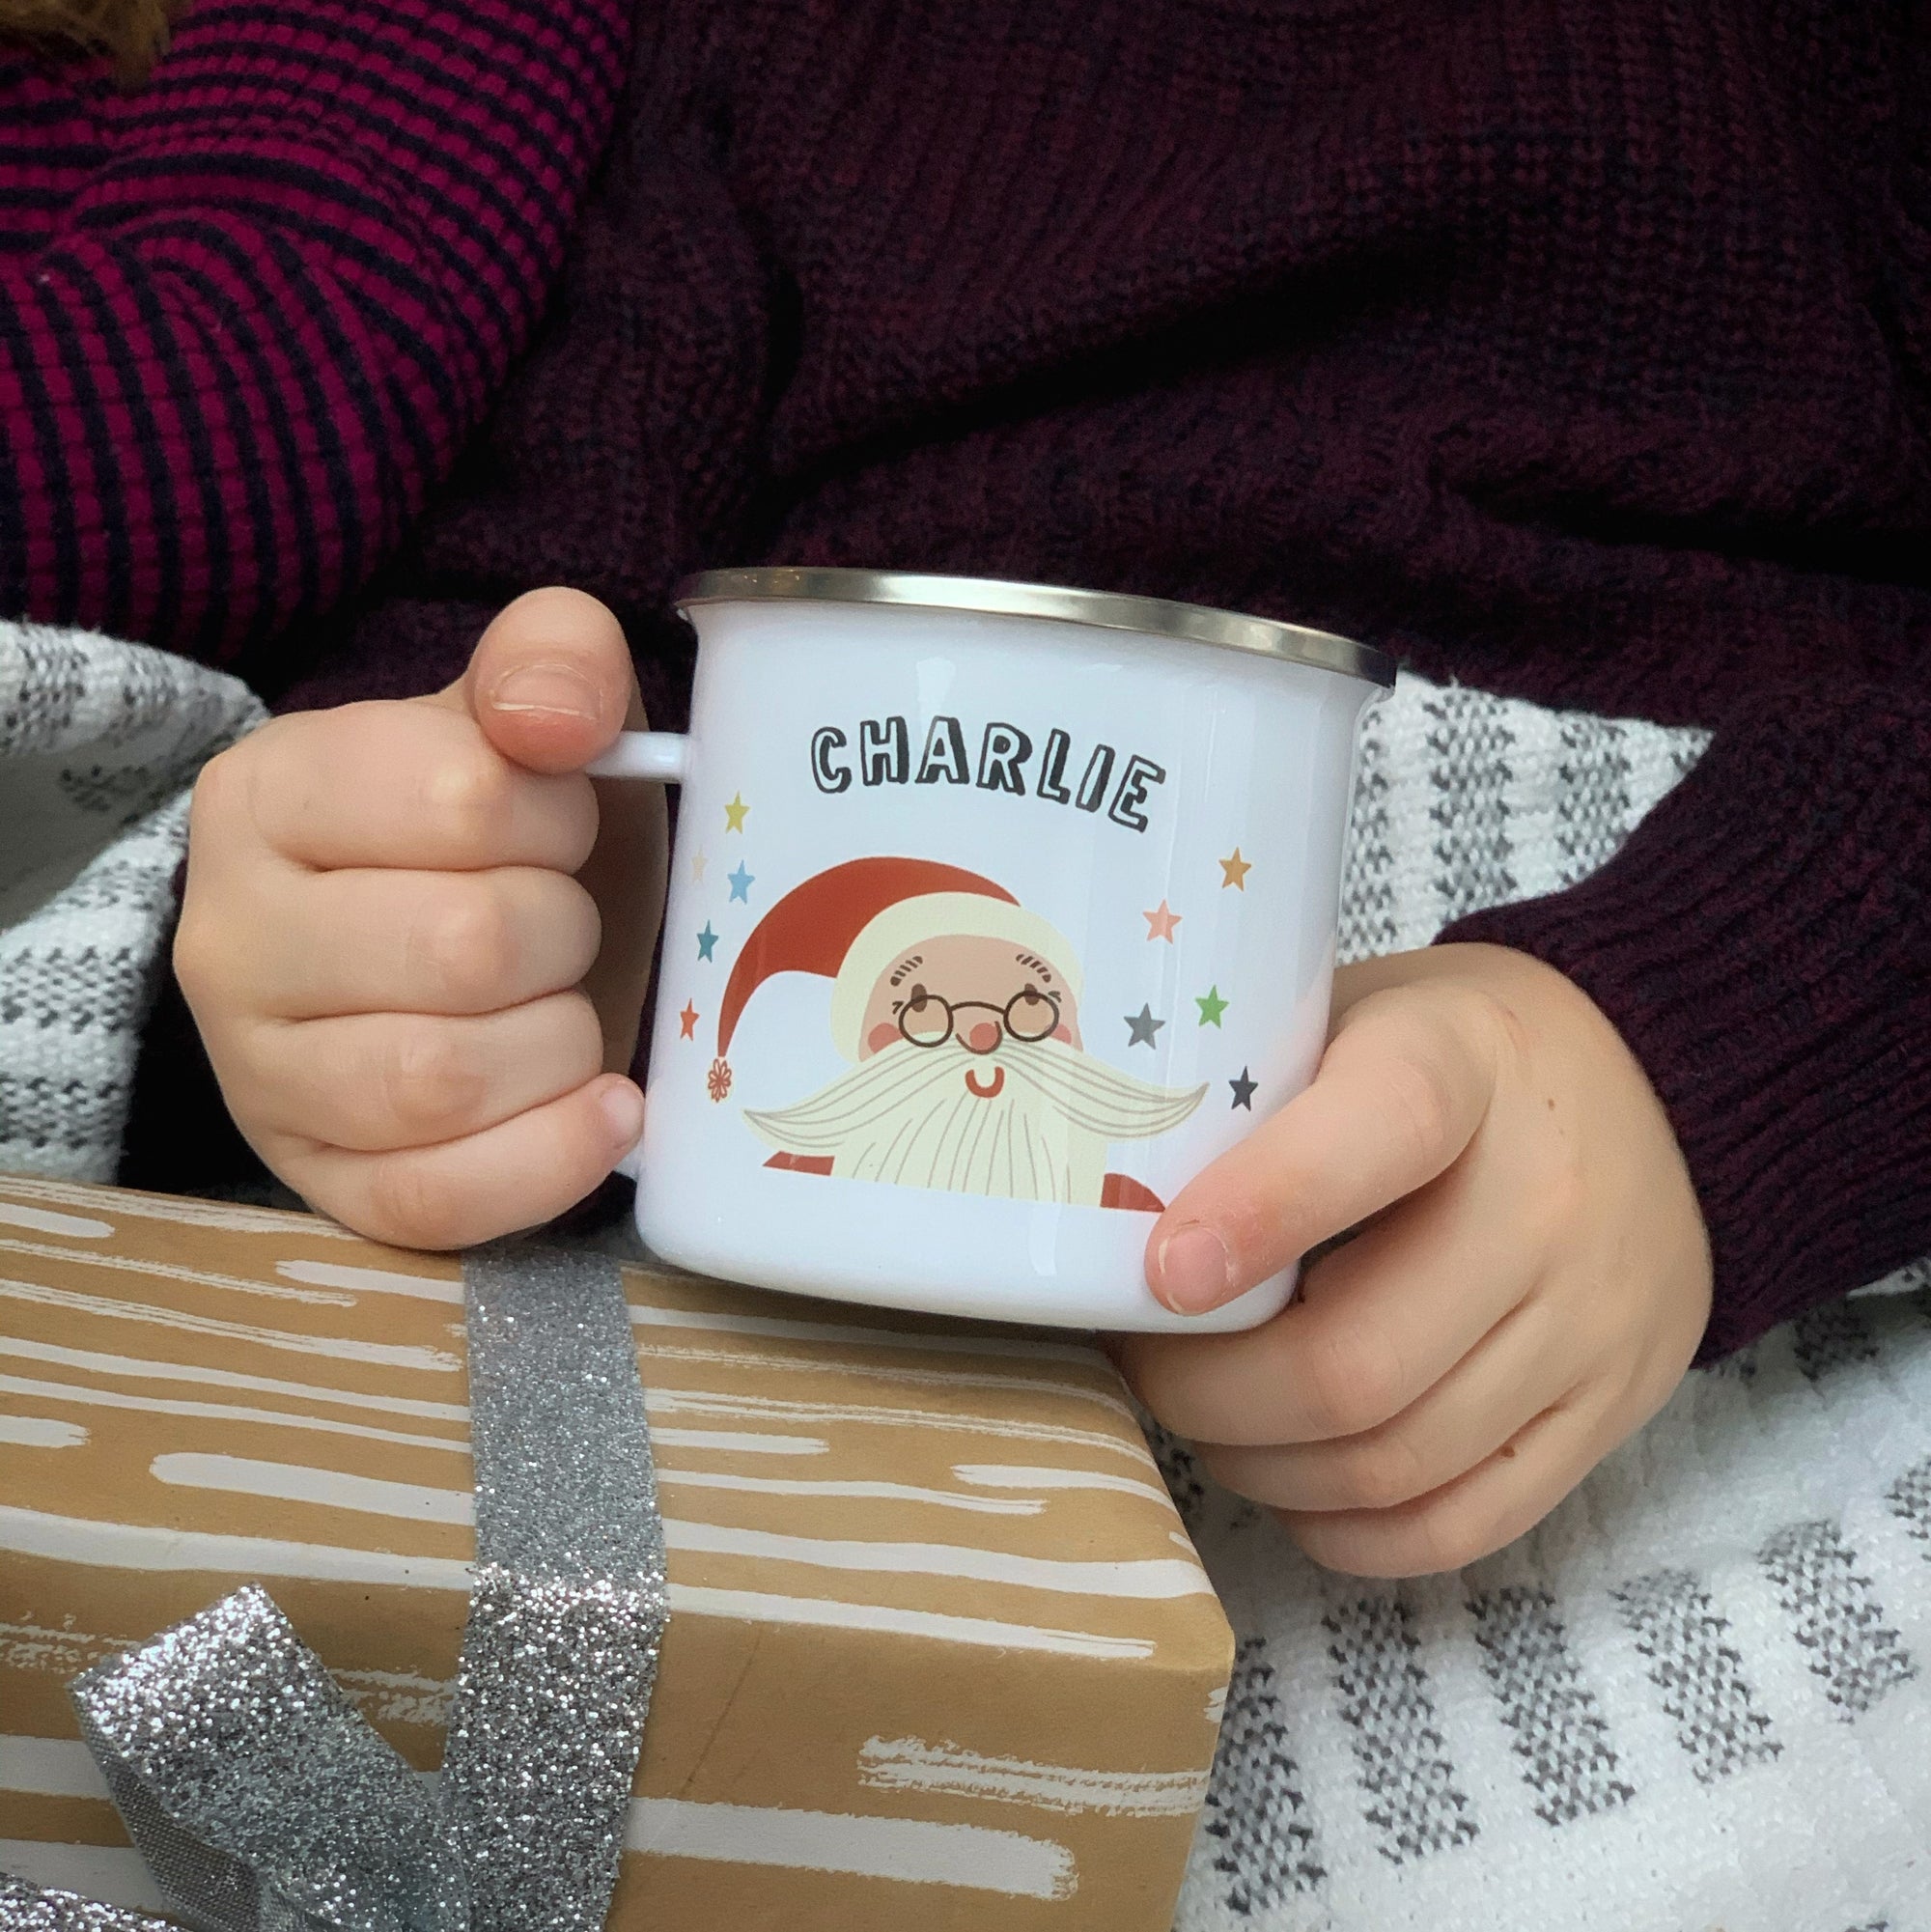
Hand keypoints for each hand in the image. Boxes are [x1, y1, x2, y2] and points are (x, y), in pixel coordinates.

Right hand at [176, 588, 665, 1247]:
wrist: (471, 942)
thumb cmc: (503, 829)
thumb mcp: (530, 715)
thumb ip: (553, 660)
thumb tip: (558, 716)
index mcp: (268, 792)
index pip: (461, 800)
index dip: (555, 817)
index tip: (556, 825)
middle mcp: (230, 937)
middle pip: (463, 948)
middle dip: (564, 933)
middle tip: (565, 923)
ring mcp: (258, 1076)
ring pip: (441, 1082)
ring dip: (560, 1043)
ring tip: (568, 1008)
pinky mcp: (318, 1180)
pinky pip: (432, 1201)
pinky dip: (549, 1159)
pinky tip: (607, 1108)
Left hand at [1115, 944, 1711, 1575]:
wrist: (1659, 1087)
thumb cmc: (1454, 1054)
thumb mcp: (1355, 1014)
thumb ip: (1251, 1090)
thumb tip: (1103, 1203)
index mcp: (1463, 1067)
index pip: (1373, 1138)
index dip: (1257, 1213)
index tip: (1159, 1274)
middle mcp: (1546, 1203)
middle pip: (1355, 1362)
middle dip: (1209, 1392)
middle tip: (1146, 1362)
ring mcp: (1591, 1322)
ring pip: (1394, 1460)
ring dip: (1262, 1465)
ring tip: (1207, 1417)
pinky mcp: (1612, 1410)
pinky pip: (1464, 1523)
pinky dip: (1350, 1529)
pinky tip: (1292, 1481)